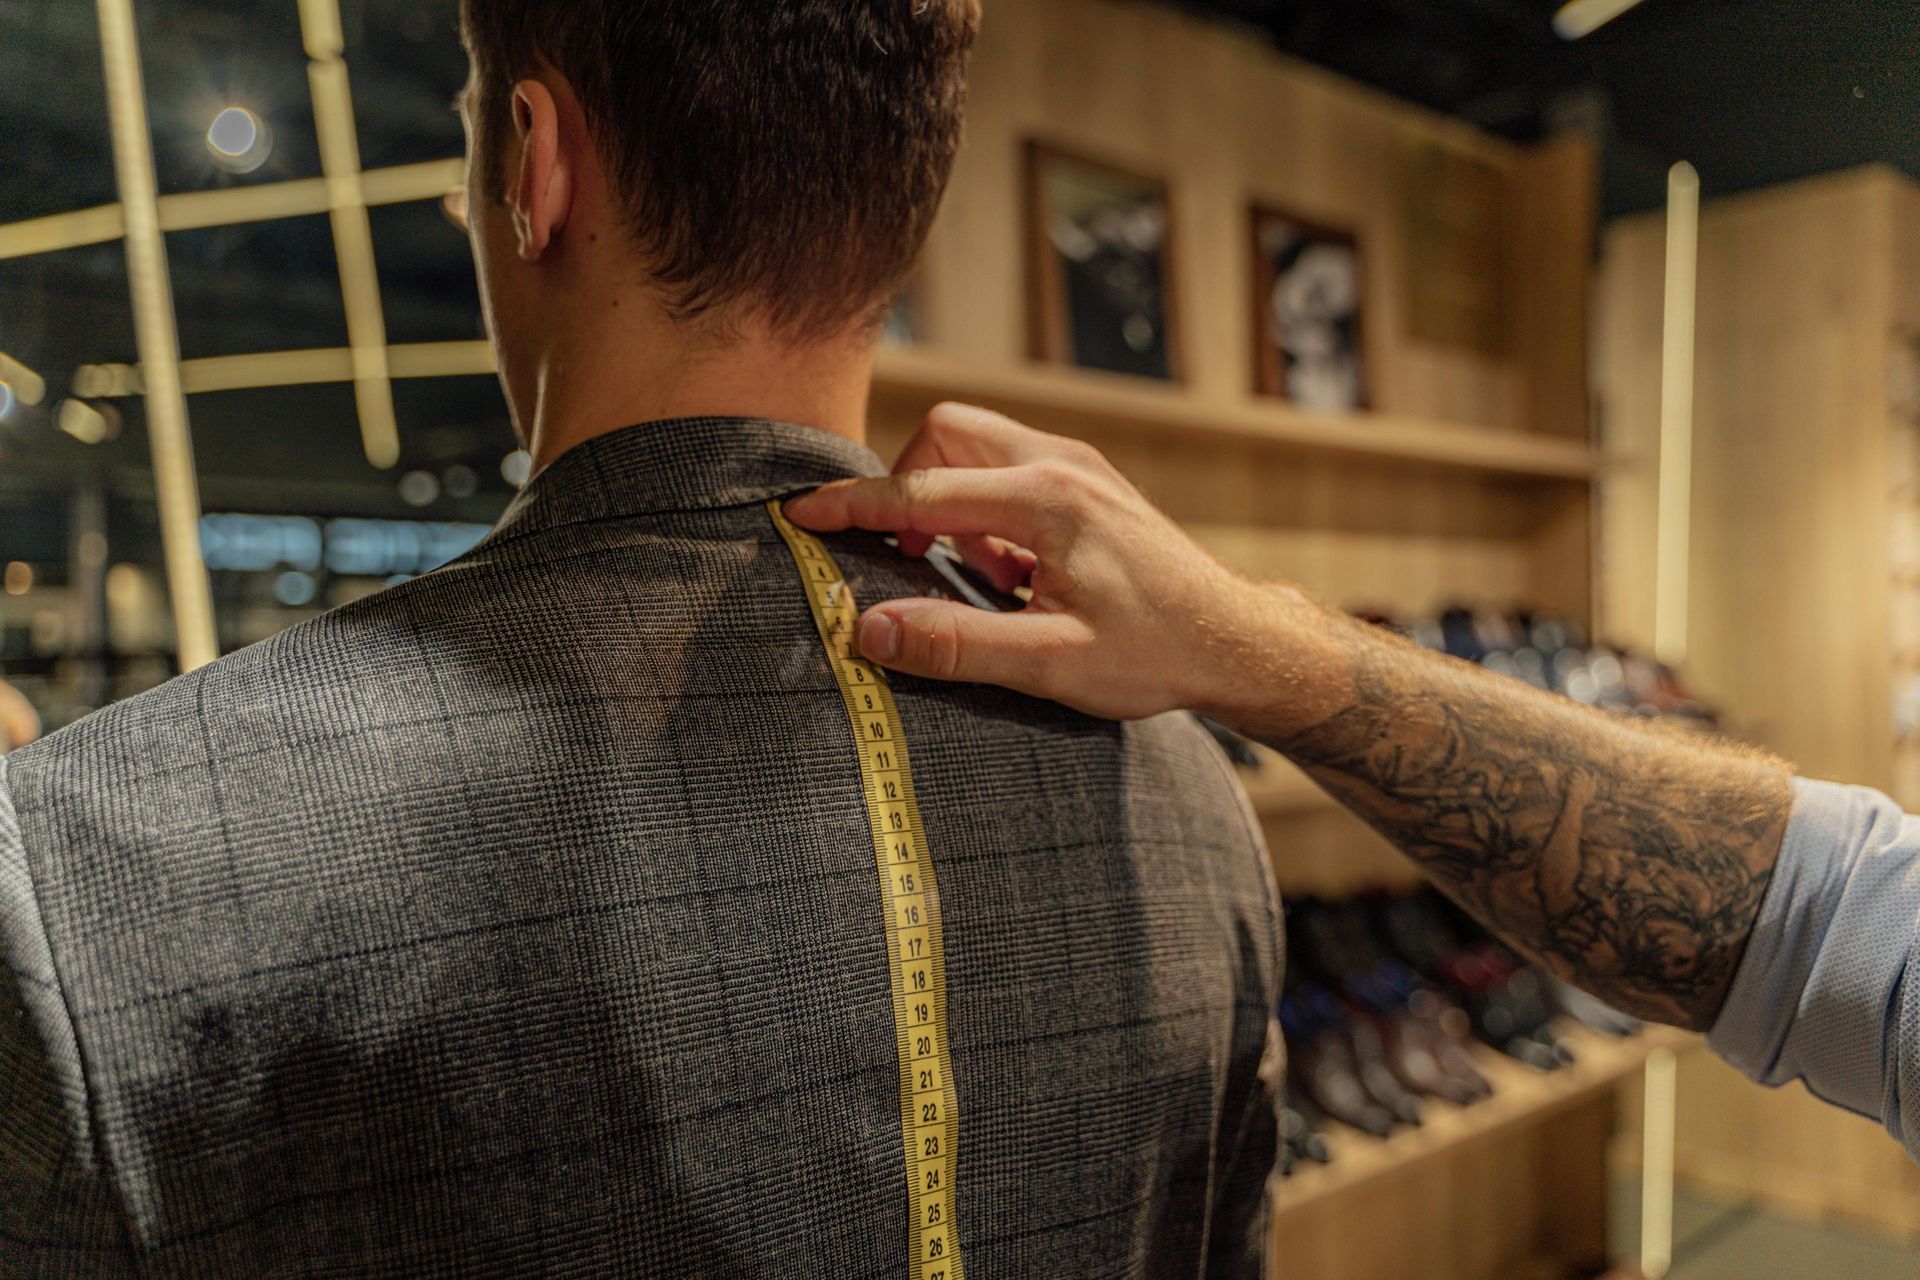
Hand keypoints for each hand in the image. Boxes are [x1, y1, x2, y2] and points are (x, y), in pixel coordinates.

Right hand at [784, 402, 1275, 720]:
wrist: (1236, 640)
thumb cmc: (1156, 654)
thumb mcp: (1051, 666)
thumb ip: (956, 644)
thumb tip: (870, 631)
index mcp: (1048, 501)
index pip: (922, 491)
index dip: (854, 506)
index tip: (801, 515)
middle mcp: (1062, 463)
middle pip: (946, 433)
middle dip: (912, 488)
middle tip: (918, 559)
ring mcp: (1079, 466)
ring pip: (976, 445)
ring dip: (953, 503)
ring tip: (987, 579)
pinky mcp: (1087, 481)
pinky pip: (1009, 469)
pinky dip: (988, 511)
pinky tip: (1018, 576)